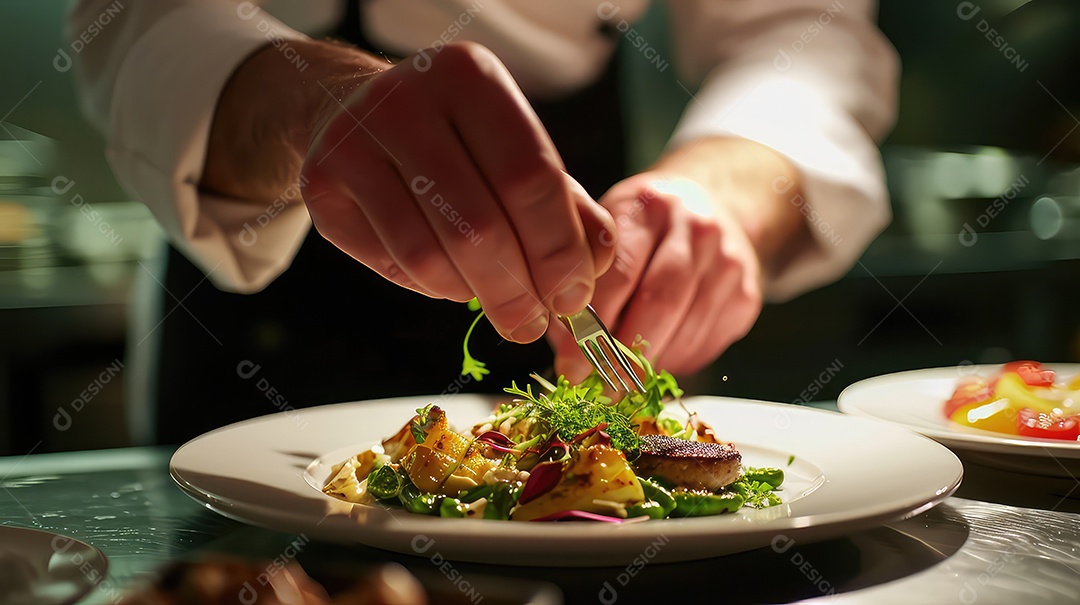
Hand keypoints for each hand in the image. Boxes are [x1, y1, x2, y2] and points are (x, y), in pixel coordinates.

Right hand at [300, 42, 613, 342]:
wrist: (353, 109)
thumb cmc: (454, 139)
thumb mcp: (515, 150)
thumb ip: (566, 205)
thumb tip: (595, 267)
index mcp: (470, 76)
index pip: (530, 178)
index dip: (559, 250)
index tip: (574, 297)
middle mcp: (407, 98)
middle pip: (479, 226)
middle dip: (518, 290)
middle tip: (533, 324)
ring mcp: (354, 139)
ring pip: (431, 255)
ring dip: (475, 295)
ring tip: (498, 303)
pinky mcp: (320, 182)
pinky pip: (393, 264)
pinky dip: (434, 288)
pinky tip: (451, 278)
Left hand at [548, 172, 762, 379]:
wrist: (710, 211)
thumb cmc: (642, 230)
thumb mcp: (607, 231)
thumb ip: (583, 279)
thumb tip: (565, 346)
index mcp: (649, 207)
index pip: (619, 274)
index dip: (592, 326)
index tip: (570, 363)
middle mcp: (695, 228)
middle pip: (660, 304)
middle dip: (623, 355)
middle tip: (598, 387)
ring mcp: (728, 261)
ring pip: (685, 331)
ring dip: (649, 366)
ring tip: (622, 380)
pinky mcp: (747, 295)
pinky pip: (706, 344)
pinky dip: (675, 362)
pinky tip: (656, 361)